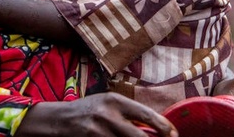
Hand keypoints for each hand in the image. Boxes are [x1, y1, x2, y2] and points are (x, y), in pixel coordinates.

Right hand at [15, 92, 175, 136]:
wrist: (59, 119)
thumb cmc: (89, 110)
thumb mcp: (109, 104)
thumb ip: (130, 114)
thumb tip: (158, 129)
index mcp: (115, 100)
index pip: (147, 115)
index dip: (164, 128)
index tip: (174, 135)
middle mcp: (107, 115)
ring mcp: (98, 131)